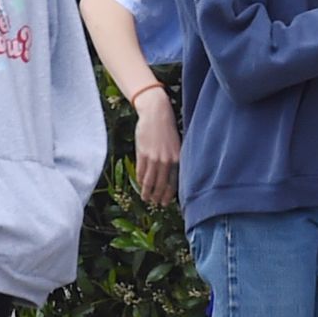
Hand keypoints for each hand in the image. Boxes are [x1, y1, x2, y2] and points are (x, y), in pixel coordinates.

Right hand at [132, 90, 180, 205]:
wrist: (156, 114)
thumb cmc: (167, 129)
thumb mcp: (176, 145)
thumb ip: (174, 160)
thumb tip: (170, 176)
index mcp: (177, 159)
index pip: (173, 182)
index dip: (168, 194)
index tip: (165, 202)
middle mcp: (166, 160)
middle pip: (161, 184)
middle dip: (157, 196)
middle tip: (155, 203)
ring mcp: (154, 158)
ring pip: (149, 180)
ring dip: (147, 191)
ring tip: (146, 198)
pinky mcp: (143, 153)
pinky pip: (140, 171)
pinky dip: (140, 180)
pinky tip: (140, 184)